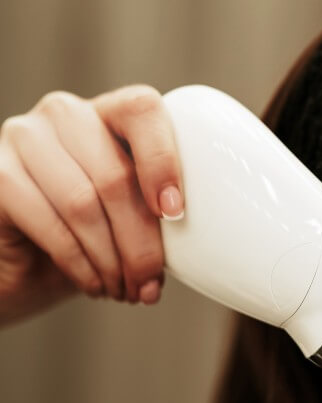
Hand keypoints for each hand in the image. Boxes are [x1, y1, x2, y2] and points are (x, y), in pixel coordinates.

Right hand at [0, 85, 182, 325]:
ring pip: (82, 201)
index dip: (164, 160)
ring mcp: (23, 138)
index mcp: (111, 114)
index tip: (176, 213)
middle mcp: (65, 115)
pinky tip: (95, 286)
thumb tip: (216, 243)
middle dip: (141, 242)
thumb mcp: (137, 221)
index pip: (143, 110)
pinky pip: (47, 220)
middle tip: (150, 285)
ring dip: (112, 259)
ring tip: (126, 291)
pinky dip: (79, 263)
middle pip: (115, 174)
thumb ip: (164, 212)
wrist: (24, 266)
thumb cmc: (95, 239)